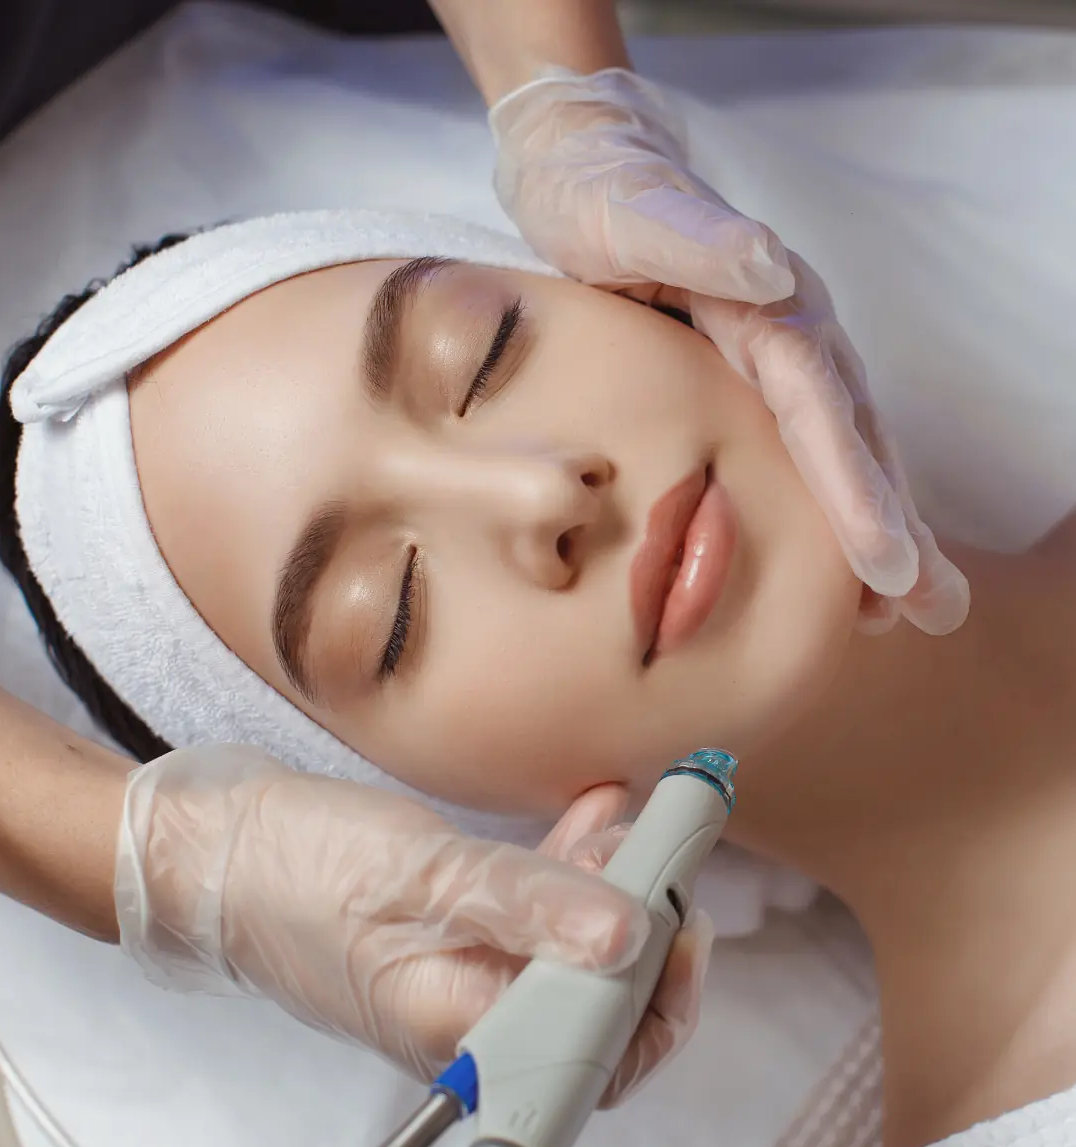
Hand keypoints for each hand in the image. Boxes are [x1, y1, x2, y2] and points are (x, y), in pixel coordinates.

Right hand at [114, 746, 706, 1095]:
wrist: (212, 851)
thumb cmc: (295, 868)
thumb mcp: (417, 872)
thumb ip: (524, 903)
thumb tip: (631, 937)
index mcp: (462, 1032)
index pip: (597, 1051)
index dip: (659, 986)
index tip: (680, 901)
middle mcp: (473, 1022)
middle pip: (599, 1005)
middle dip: (646, 928)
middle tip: (667, 848)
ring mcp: (465, 979)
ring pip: (573, 955)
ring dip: (614, 891)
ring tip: (629, 823)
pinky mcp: (454, 937)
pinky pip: (534, 917)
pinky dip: (570, 869)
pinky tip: (590, 815)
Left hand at [490, 67, 968, 634]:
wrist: (582, 168)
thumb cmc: (599, 193)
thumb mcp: (631, 212)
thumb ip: (695, 237)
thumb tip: (769, 269)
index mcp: (767, 308)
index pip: (820, 409)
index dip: (854, 489)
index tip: (886, 562)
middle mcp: (788, 336)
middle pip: (852, 439)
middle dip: (892, 526)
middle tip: (932, 609)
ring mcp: (774, 359)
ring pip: (839, 450)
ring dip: (875, 527)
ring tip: (907, 610)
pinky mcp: (748, 378)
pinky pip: (801, 449)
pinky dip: (827, 506)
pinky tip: (834, 561)